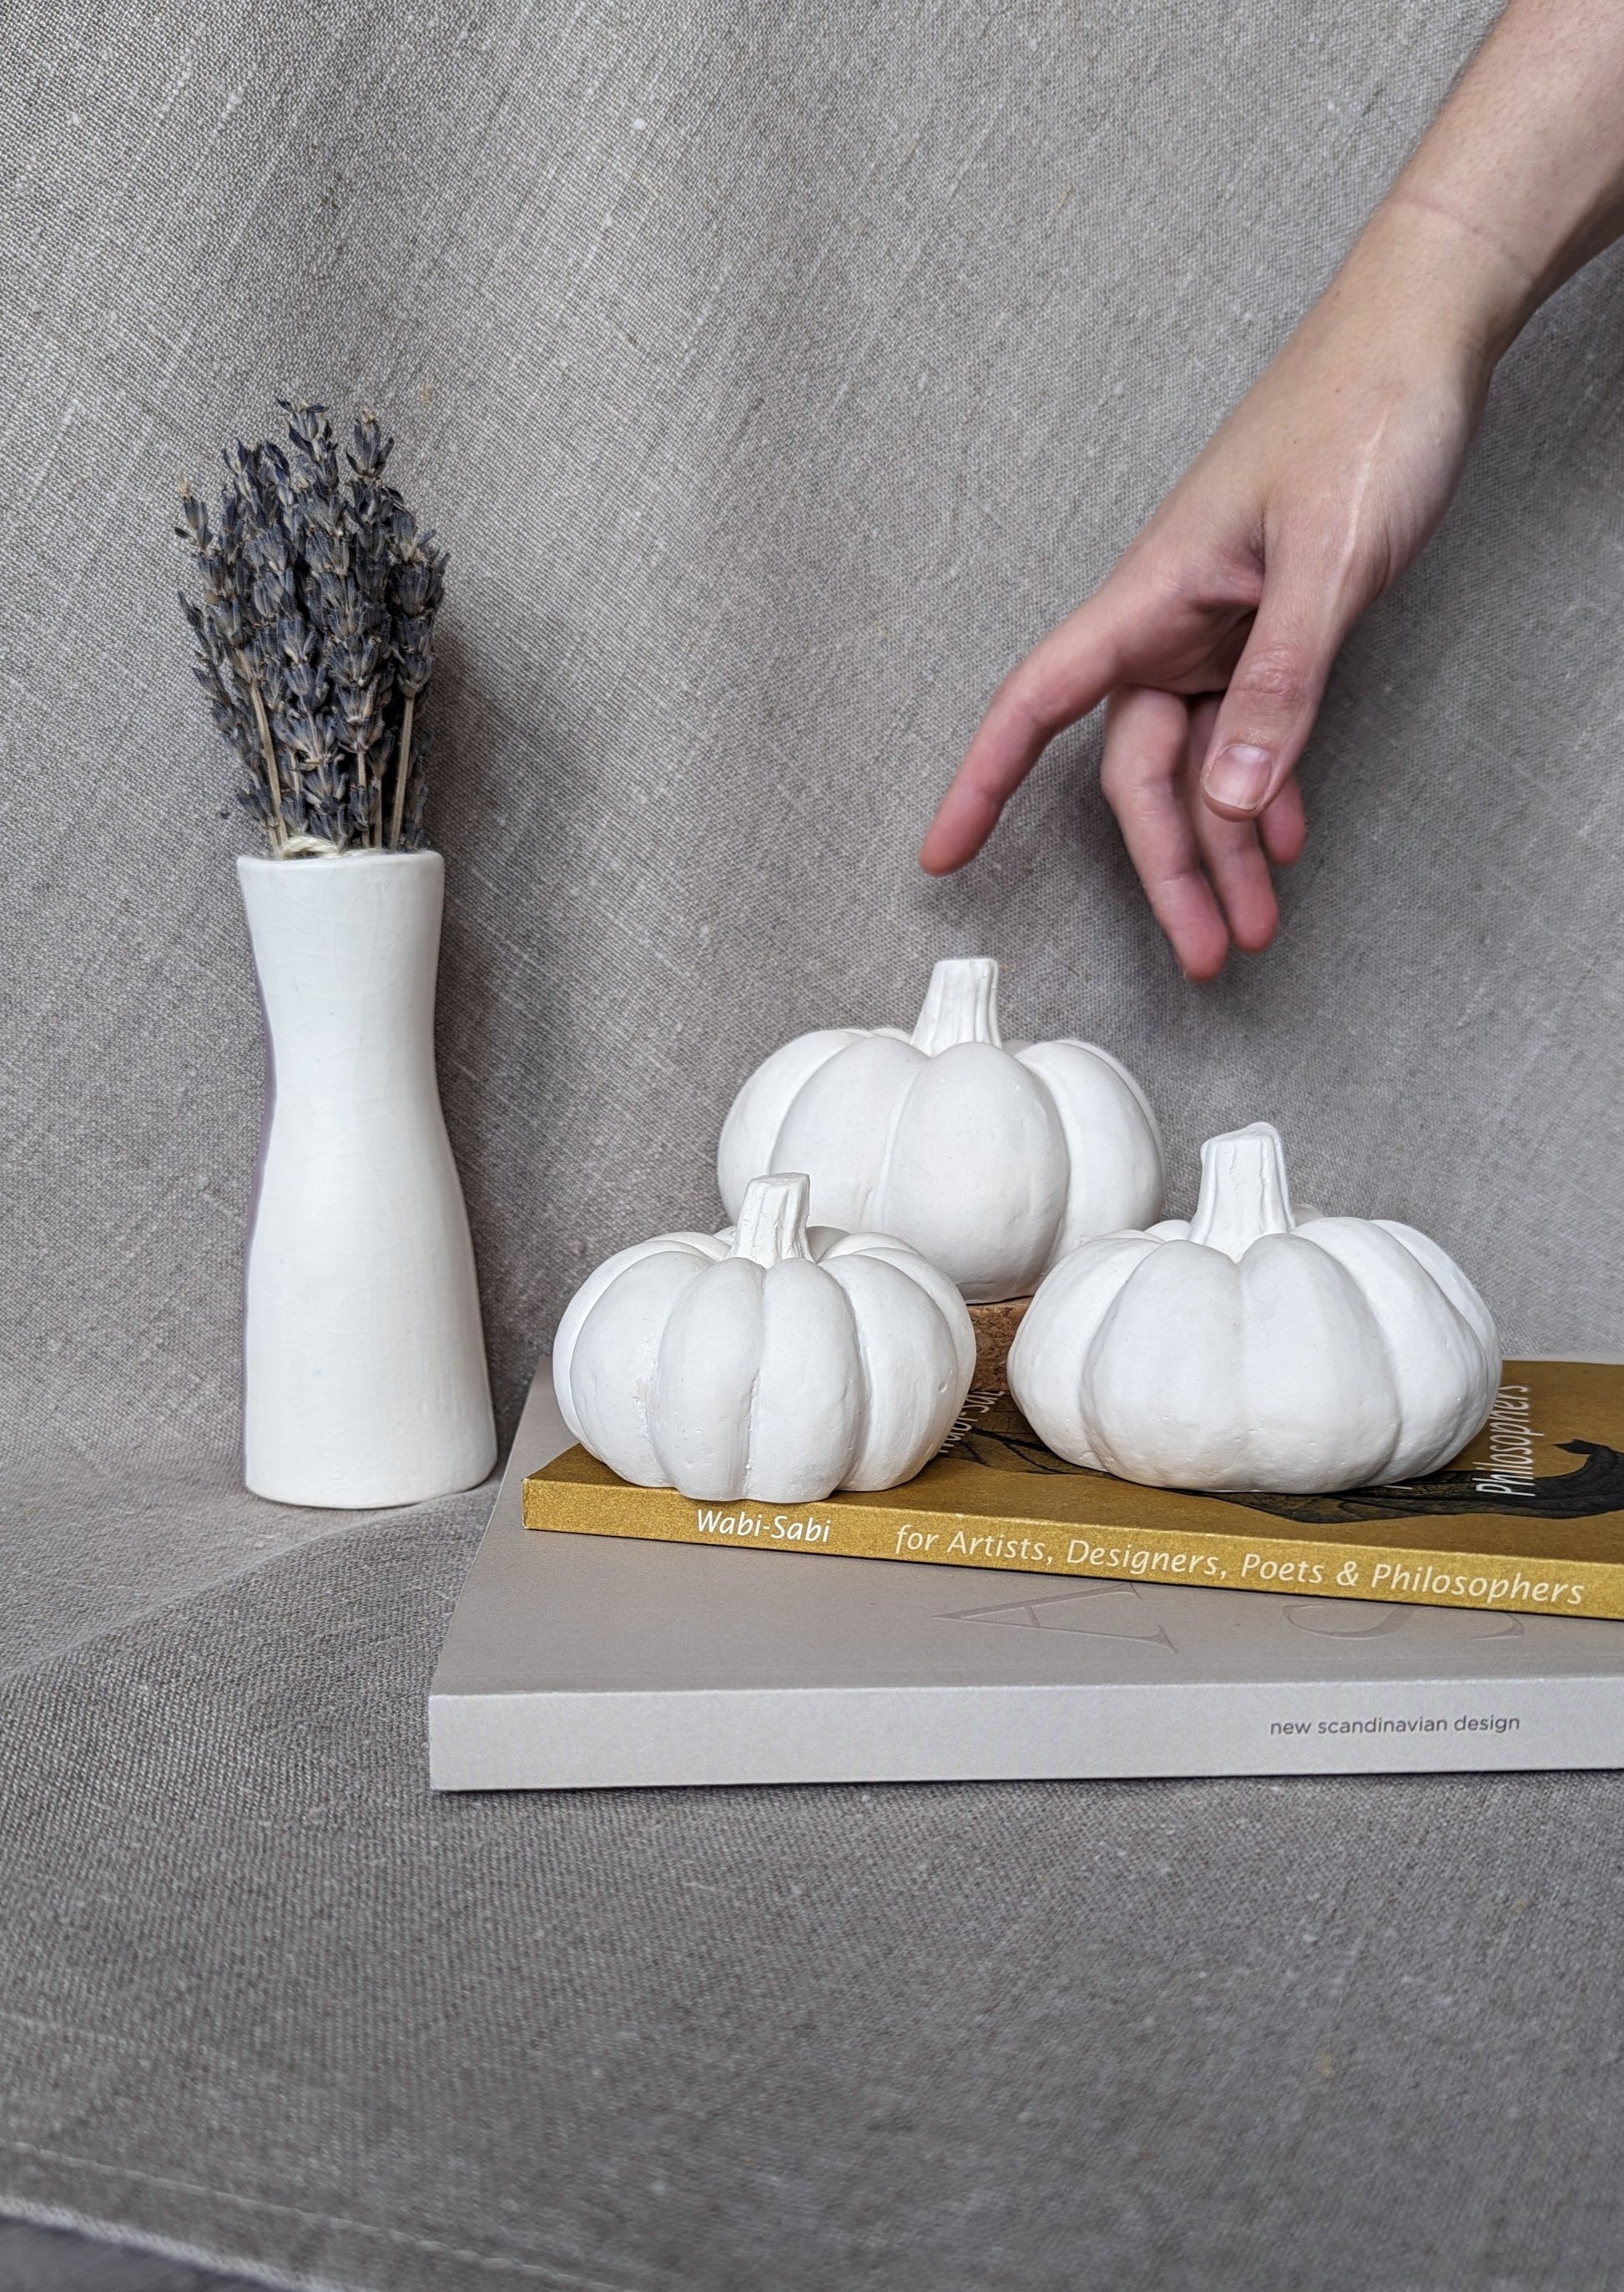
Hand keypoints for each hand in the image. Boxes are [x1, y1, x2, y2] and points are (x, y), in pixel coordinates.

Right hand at [920, 209, 1495, 977]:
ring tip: (1256, 924)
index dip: (980, 782)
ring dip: (1227, 848)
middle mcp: (1171, 622)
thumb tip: (1229, 796)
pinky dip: (1268, 789)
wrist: (1423, 335)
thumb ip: (1284, 680)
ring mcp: (1220, 628)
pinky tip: (1287, 836)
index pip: (1035, 703)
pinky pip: (1250, 731)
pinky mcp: (1270, 627)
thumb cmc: (1365, 412)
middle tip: (1203, 952)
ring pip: (1201, 766)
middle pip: (1139, 773)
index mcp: (1153, 595)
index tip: (945, 853)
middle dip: (1168, 871)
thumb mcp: (1331, 556)